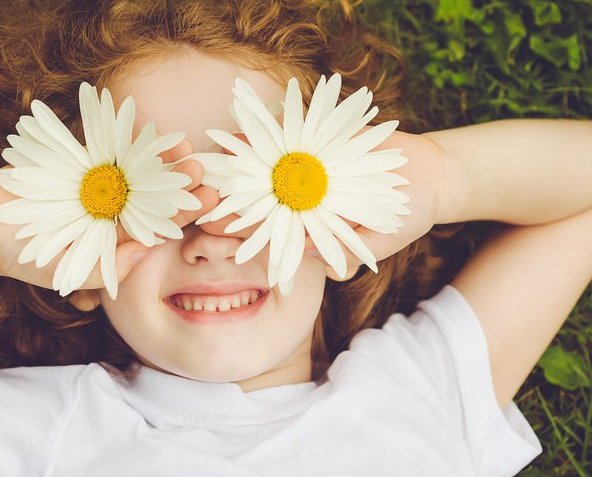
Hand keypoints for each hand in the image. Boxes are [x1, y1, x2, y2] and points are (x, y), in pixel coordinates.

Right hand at [0, 137, 218, 291]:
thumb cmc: (27, 257)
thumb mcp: (70, 270)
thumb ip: (108, 264)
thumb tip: (146, 250)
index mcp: (119, 234)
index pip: (159, 222)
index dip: (184, 210)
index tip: (207, 200)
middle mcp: (113, 206)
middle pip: (154, 191)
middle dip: (178, 180)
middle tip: (201, 169)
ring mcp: (96, 180)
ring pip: (135, 165)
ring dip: (159, 155)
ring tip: (182, 146)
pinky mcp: (76, 157)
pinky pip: (103, 143)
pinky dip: (123, 133)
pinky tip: (146, 127)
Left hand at [198, 129, 446, 280]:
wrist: (429, 175)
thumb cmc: (404, 219)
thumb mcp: (376, 241)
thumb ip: (345, 251)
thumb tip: (314, 262)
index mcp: (302, 228)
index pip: (260, 234)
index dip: (234, 234)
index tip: (210, 231)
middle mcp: (296, 199)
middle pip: (249, 199)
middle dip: (221, 199)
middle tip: (197, 196)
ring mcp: (303, 168)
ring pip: (259, 164)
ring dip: (232, 162)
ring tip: (206, 160)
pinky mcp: (314, 138)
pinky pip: (283, 132)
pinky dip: (261, 129)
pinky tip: (237, 127)